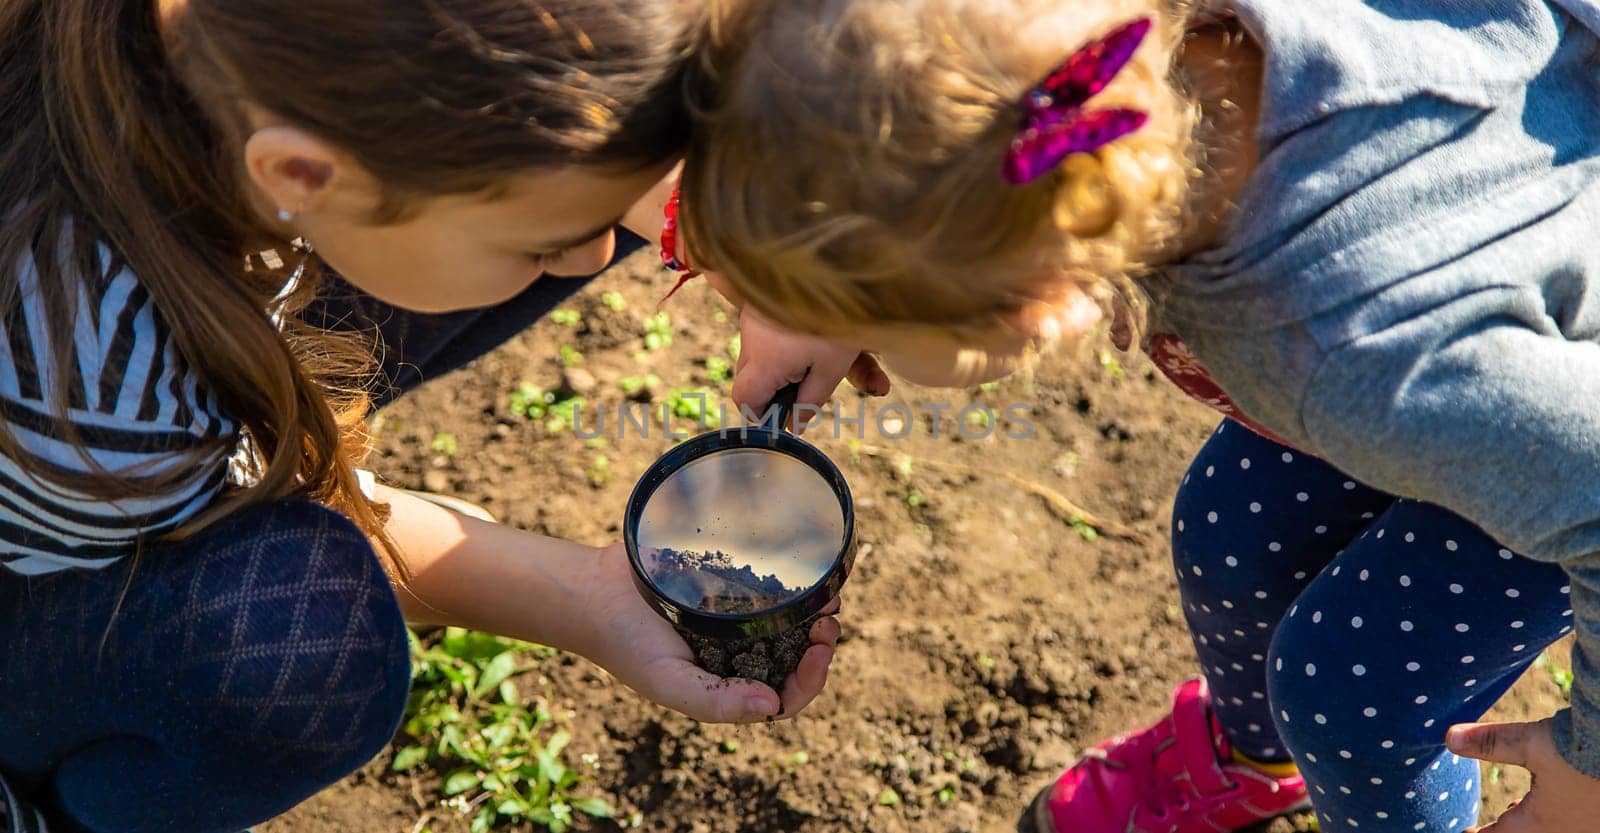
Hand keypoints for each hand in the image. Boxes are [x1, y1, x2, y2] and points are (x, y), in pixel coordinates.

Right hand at [579, 543, 840, 722]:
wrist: (595, 591)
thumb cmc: (627, 645)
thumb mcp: (668, 682)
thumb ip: (717, 701)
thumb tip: (772, 705)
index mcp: (728, 687)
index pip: (786, 696)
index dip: (811, 678)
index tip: (820, 648)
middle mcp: (737, 656)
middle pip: (796, 658)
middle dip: (820, 643)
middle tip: (828, 619)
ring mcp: (735, 621)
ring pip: (790, 622)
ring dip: (814, 612)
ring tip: (827, 593)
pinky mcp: (729, 586)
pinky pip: (771, 587)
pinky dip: (795, 581)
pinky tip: (812, 566)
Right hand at [733, 307, 888, 430]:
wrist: (837, 259)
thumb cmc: (837, 317)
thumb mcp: (831, 368)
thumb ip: (810, 401)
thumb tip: (794, 426)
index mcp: (764, 361)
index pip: (744, 399)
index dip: (762, 413)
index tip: (786, 415)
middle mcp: (752, 338)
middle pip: (753, 377)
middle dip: (780, 390)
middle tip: (812, 389)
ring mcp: (755, 316)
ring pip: (768, 354)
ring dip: (796, 364)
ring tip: (845, 363)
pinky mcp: (764, 300)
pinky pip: (774, 333)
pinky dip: (795, 342)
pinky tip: (829, 339)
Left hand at [1448, 717, 1599, 831]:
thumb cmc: (1583, 748)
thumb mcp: (1531, 741)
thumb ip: (1491, 743)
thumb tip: (1449, 738)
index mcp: (1541, 823)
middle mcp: (1566, 832)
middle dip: (1508, 830)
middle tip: (1490, 828)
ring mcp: (1588, 828)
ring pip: (1552, 831)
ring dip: (1533, 824)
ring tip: (1515, 814)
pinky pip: (1574, 825)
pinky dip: (1557, 818)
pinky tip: (1558, 805)